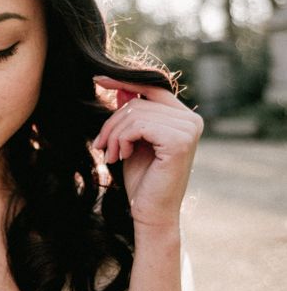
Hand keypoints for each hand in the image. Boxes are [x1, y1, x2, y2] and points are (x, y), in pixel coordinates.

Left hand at [91, 76, 203, 238]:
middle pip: (138, 103)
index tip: (98, 79)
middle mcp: (191, 120)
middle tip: (101, 146)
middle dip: (111, 124)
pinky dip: (121, 140)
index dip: (124, 81)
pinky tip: (121, 156)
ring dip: (113, 135)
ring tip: (110, 155)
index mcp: (183, 117)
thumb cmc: (141, 179)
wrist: (150, 212)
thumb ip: (132, 115)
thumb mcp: (132, 140)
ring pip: (134, 114)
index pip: (152, 87)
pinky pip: (138, 126)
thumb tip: (123, 88)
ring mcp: (188, 129)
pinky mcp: (179, 140)